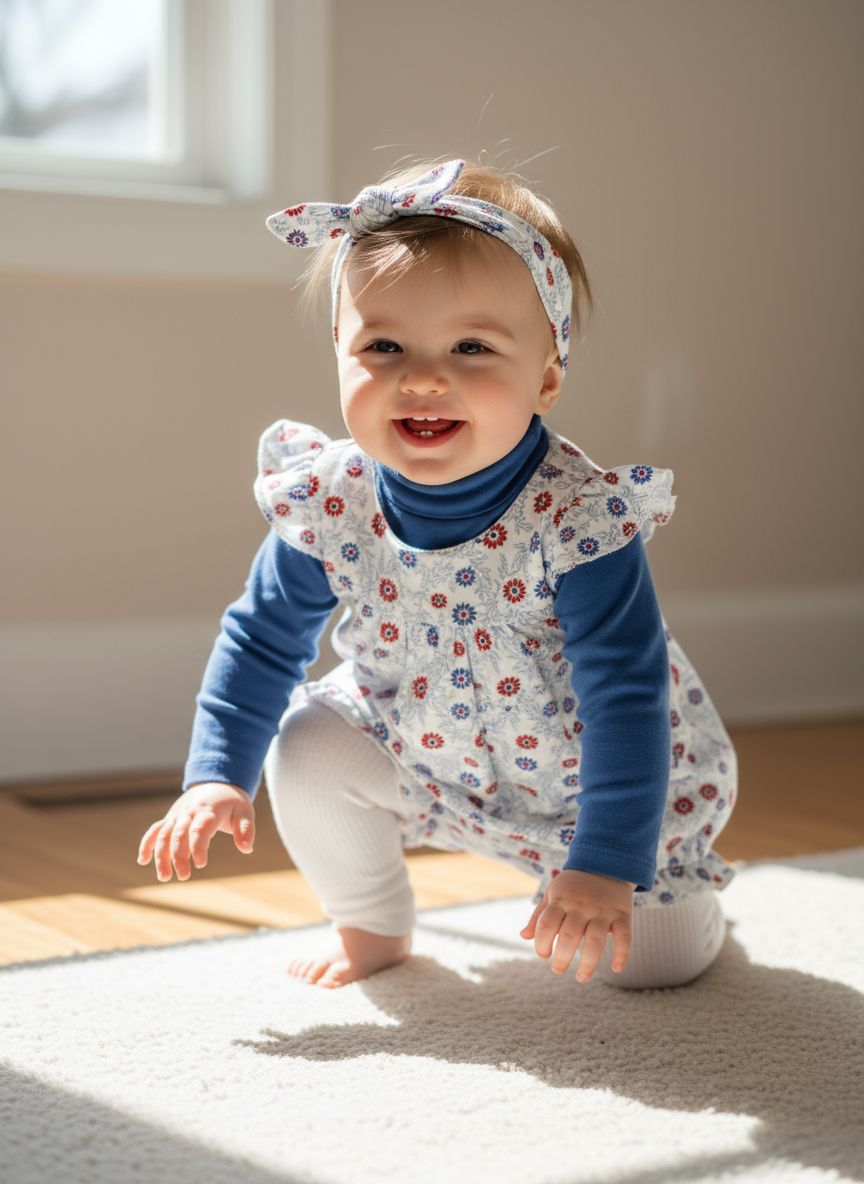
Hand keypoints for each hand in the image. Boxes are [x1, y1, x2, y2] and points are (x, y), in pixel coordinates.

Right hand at [136, 782, 255, 881]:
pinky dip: (146, 844)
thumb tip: (247, 849)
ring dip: (160, 856)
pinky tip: (142, 861)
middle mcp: (189, 813)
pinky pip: (155, 830)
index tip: (201, 864)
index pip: (200, 829)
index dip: (198, 847)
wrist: (216, 783)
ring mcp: (177, 815)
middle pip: (178, 835)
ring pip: (163, 835)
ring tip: (164, 877)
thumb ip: (246, 830)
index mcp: (208, 811)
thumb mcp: (245, 812)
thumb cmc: (232, 802)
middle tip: (184, 876)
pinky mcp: (170, 819)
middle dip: (178, 856)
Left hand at [520, 869, 634, 983]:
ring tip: (582, 978)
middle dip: (562, 958)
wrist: (606, 863)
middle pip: (570, 936)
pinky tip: (616, 968)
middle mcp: (581, 906)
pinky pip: (624, 936)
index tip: (544, 954)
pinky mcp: (622, 914)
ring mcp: (603, 911)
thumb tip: (524, 937)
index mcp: (561, 900)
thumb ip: (539, 915)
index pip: (547, 925)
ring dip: (589, 964)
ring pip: (596, 941)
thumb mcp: (553, 892)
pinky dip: (622, 954)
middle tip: (558, 970)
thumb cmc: (573, 884)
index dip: (542, 943)